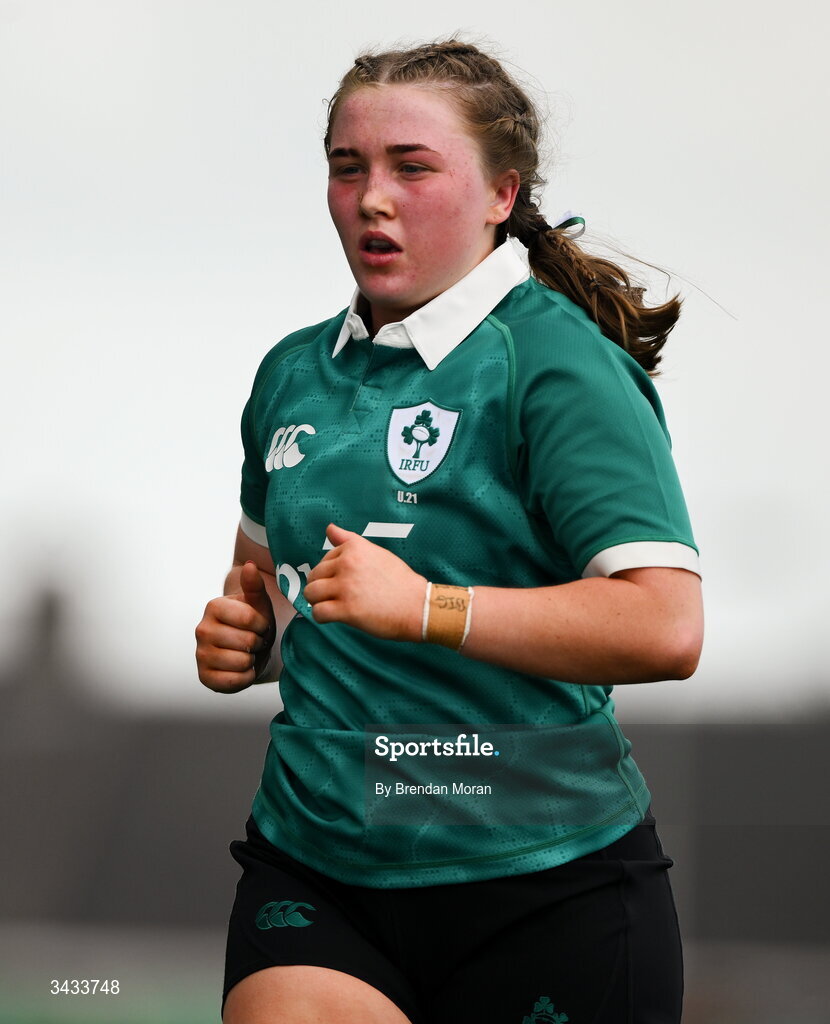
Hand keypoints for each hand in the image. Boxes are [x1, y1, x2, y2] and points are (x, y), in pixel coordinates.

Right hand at [195, 561, 276, 692]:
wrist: (247, 647)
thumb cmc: (254, 622)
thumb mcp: (258, 602)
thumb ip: (254, 584)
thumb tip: (249, 565)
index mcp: (213, 607)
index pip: (249, 619)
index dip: (262, 625)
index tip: (260, 625)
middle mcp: (202, 629)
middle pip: (246, 642)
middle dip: (258, 643)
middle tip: (254, 641)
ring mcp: (200, 654)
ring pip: (241, 662)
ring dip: (252, 660)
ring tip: (248, 653)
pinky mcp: (204, 677)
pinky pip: (234, 682)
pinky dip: (245, 677)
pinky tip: (243, 668)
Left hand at [304, 523, 425, 641]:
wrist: (417, 606)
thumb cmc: (399, 580)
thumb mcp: (376, 553)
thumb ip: (349, 541)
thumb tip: (329, 528)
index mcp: (354, 548)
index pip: (324, 559)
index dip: (332, 573)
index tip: (348, 581)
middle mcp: (347, 564)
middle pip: (314, 576)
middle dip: (322, 587)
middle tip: (340, 596)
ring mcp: (345, 587)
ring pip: (311, 593)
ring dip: (318, 601)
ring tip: (333, 605)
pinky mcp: (346, 609)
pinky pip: (317, 613)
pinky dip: (321, 617)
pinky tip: (334, 617)